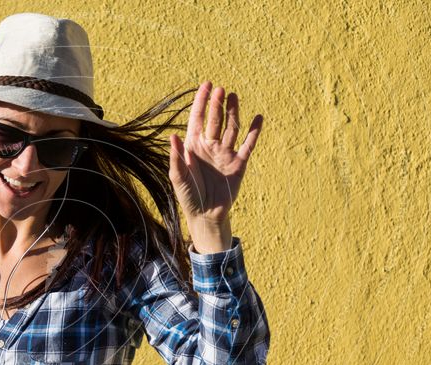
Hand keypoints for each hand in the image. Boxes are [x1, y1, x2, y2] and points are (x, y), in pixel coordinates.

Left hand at [169, 80, 262, 226]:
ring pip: (231, 128)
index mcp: (193, 147)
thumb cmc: (188, 196)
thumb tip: (172, 136)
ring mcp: (225, 154)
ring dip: (233, 112)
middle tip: (220, 89)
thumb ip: (175, 156)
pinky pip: (248, 145)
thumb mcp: (177, 177)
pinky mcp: (238, 164)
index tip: (205, 85)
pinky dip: (254, 132)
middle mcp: (210, 147)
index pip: (197, 119)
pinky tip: (258, 118)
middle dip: (216, 105)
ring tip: (234, 96)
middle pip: (215, 120)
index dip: (201, 102)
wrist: (205, 215)